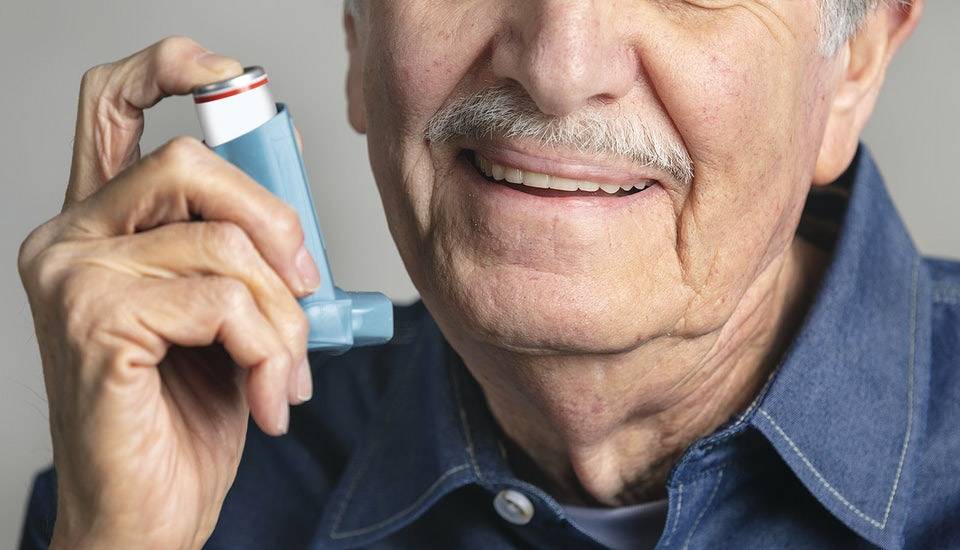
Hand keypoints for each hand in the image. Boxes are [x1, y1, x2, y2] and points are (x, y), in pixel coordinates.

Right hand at [17, 36, 319, 548]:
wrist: (147, 514)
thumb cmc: (187, 417)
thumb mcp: (228, 315)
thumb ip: (240, 251)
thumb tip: (289, 199)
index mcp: (103, 226)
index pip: (114, 105)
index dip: (172, 68)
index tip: (233, 77)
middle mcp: (71, 238)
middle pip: (189, 163)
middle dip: (276, 223)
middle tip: (306, 288)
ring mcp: (73, 276)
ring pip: (223, 244)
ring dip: (283, 317)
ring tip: (285, 374)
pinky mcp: (93, 321)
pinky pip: (222, 301)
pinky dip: (268, 350)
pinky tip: (264, 399)